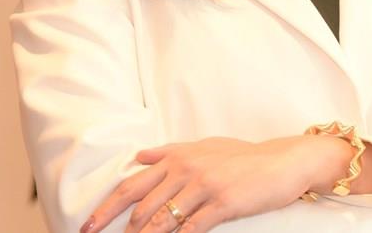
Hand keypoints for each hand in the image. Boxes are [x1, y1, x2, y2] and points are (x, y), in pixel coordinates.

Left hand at [80, 136, 324, 232]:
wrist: (282, 161)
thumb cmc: (243, 156)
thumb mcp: (204, 146)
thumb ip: (170, 151)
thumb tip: (138, 156)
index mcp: (177, 157)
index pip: (131, 185)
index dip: (106, 208)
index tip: (88, 226)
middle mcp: (185, 169)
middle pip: (141, 206)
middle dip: (122, 230)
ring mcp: (204, 186)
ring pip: (161, 219)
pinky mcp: (222, 203)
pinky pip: (191, 228)